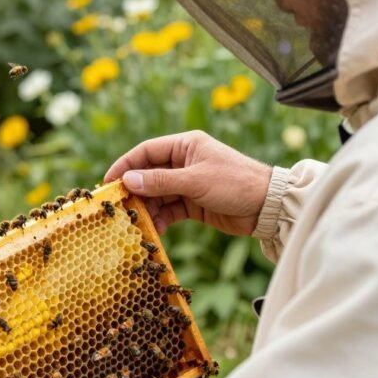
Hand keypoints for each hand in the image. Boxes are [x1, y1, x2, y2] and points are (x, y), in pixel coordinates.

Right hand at [104, 131, 272, 235]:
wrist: (268, 207)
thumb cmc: (235, 183)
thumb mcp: (196, 181)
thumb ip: (161, 181)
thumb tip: (128, 180)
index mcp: (185, 146)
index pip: (146, 152)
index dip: (125, 165)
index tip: (108, 182)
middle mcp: (184, 162)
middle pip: (148, 175)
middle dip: (134, 191)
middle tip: (118, 207)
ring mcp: (187, 184)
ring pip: (157, 195)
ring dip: (146, 208)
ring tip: (134, 223)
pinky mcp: (193, 203)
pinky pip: (169, 210)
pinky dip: (160, 220)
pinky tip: (153, 230)